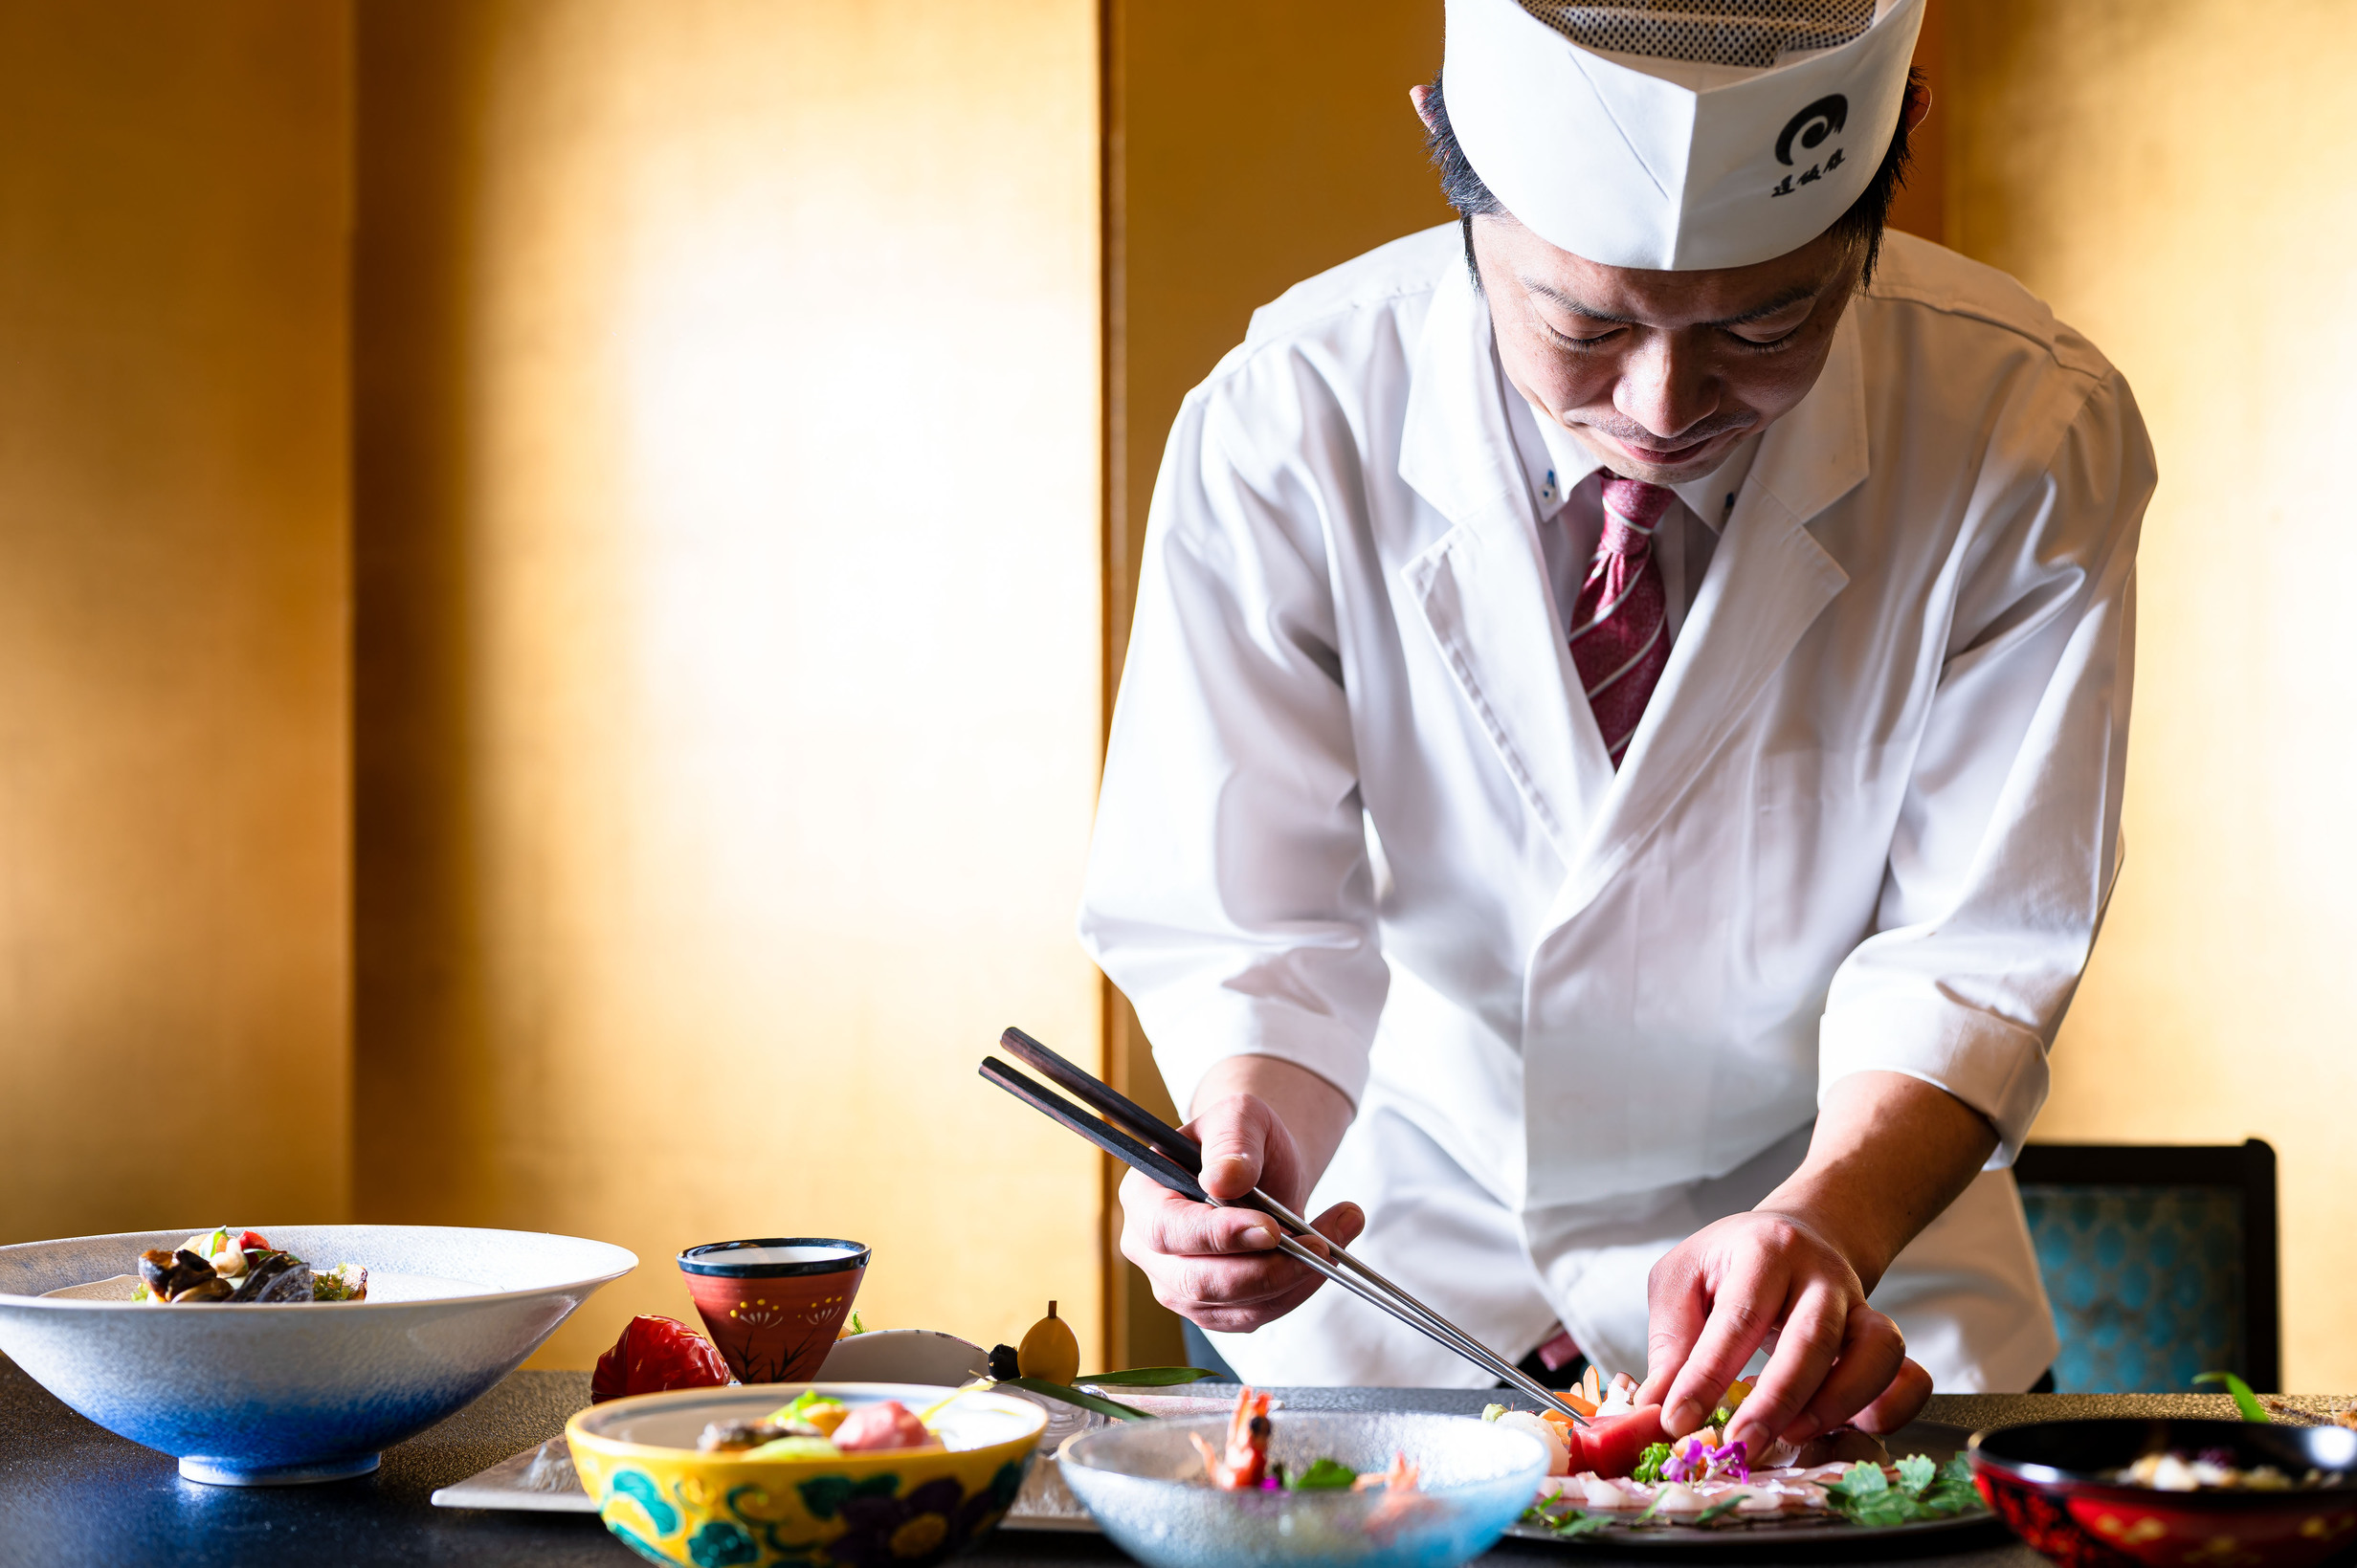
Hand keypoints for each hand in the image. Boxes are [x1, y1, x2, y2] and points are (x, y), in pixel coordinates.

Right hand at [1118, 1090, 1364, 1332]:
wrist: (1259, 1169)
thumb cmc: (1241, 1140)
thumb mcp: (1240, 1117)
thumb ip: (1231, 1141)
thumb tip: (1223, 1180)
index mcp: (1143, 1196)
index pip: (1168, 1230)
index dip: (1217, 1236)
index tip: (1271, 1229)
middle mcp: (1149, 1249)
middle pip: (1198, 1283)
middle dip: (1266, 1270)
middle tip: (1320, 1243)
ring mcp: (1178, 1286)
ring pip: (1234, 1307)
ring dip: (1293, 1280)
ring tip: (1336, 1236)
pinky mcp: (1213, 1310)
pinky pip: (1256, 1316)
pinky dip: (1296, 1292)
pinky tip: (1323, 1259)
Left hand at [1636, 1207, 1925, 1450]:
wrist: (1796, 1235)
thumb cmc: (1731, 1263)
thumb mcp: (1683, 1281)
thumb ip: (1671, 1343)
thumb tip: (1655, 1410)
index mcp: (1764, 1251)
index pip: (1738, 1318)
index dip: (1706, 1376)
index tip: (1678, 1420)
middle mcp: (1821, 1275)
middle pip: (1813, 1338)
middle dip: (1775, 1401)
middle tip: (1740, 1444)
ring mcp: (1860, 1305)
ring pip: (1875, 1354)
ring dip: (1835, 1405)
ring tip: (1792, 1436)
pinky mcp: (1884, 1337)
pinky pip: (1909, 1375)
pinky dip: (1891, 1407)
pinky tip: (1855, 1427)